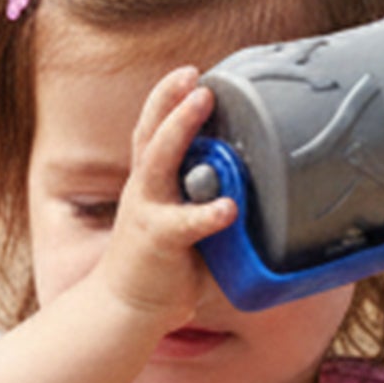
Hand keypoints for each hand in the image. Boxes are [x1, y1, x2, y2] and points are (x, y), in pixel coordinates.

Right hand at [95, 65, 239, 333]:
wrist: (124, 308)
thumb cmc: (161, 264)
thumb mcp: (183, 221)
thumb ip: (211, 198)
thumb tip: (259, 182)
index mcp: (150, 181)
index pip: (153, 130)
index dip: (168, 99)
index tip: (192, 73)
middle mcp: (145, 188)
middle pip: (150, 132)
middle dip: (170, 99)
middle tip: (195, 75)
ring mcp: (149, 210)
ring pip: (159, 159)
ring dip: (180, 127)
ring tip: (203, 101)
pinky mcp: (159, 240)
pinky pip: (185, 222)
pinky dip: (207, 213)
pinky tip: (228, 207)